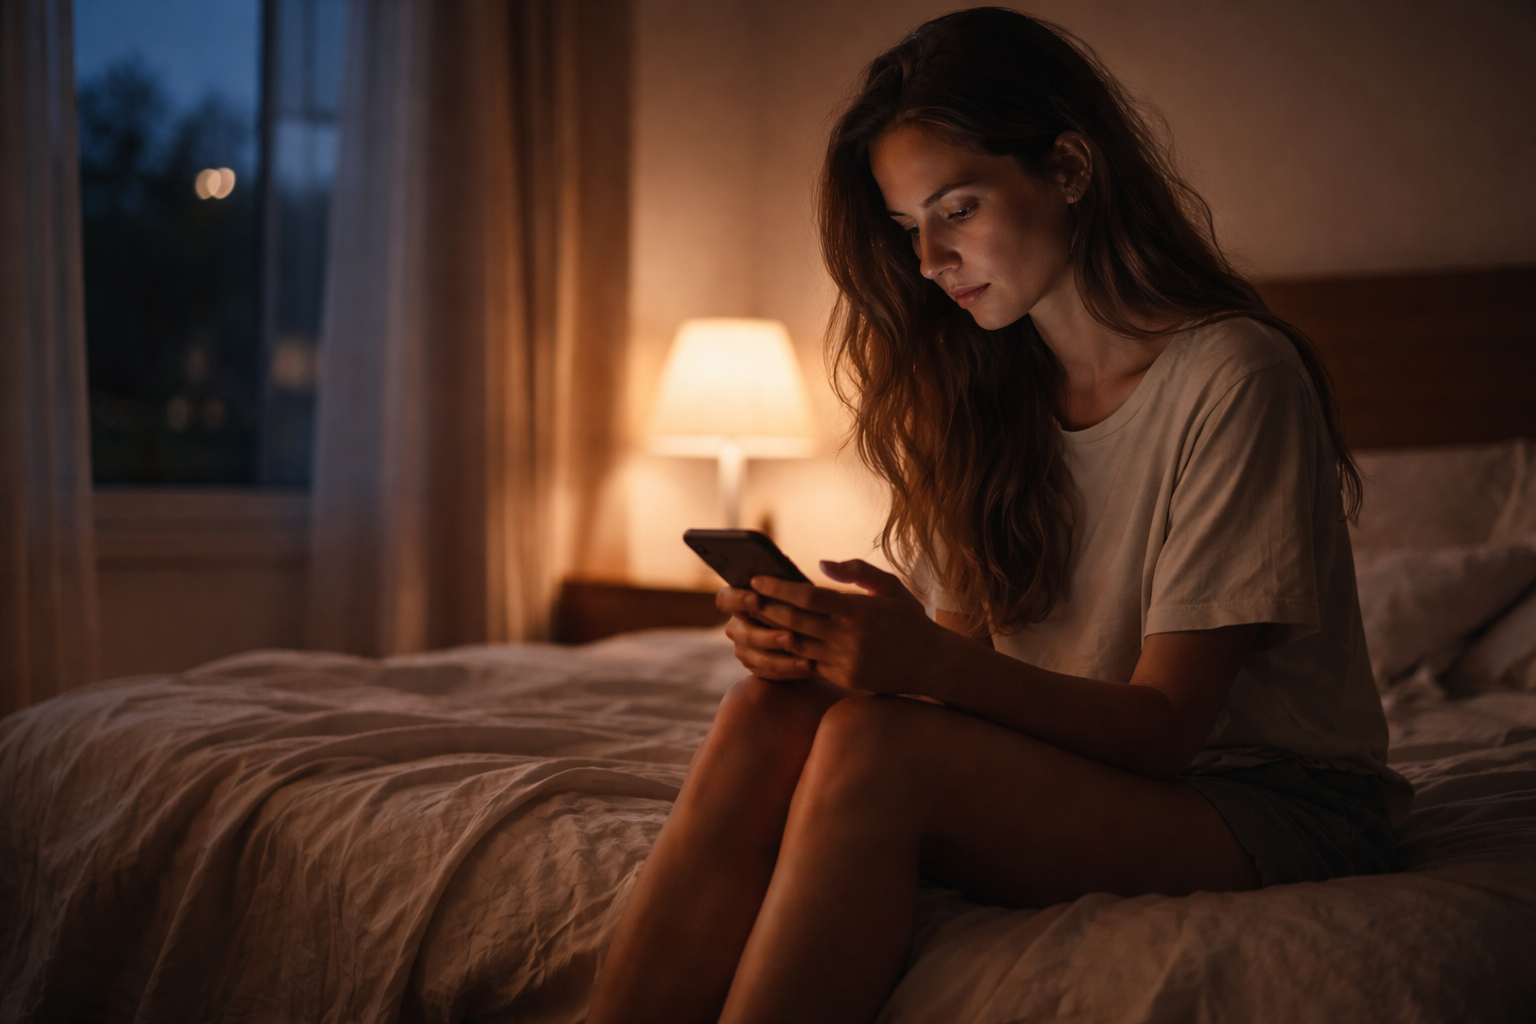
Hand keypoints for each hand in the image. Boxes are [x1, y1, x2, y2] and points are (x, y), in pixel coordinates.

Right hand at [717, 584, 816, 680]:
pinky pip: (767, 672)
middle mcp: (736, 625)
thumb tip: (794, 573)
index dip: (738, 600)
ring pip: (755, 657)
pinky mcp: (755, 666)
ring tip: (806, 659)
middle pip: (742, 634)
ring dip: (781, 659)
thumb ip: (788, 585)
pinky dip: (789, 670)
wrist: (813, 628)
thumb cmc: (801, 601)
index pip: (725, 599)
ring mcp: (743, 648)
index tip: (757, 600)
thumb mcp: (795, 590)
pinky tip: (808, 666)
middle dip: (768, 637)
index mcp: (739, 600)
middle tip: (791, 637)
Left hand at [722, 559, 957, 692]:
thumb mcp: (891, 587)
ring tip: (751, 616)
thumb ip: (857, 571)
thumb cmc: (909, 619)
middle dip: (765, 607)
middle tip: (743, 596)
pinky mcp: (843, 679)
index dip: (779, 587)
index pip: (809, 597)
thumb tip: (822, 564)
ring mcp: (846, 662)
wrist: (933, 664)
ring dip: (770, 630)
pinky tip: (773, 639)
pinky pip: (808, 663)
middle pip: (795, 621)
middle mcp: (850, 638)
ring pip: (796, 644)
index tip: (757, 578)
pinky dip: (788, 651)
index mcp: (860, 610)